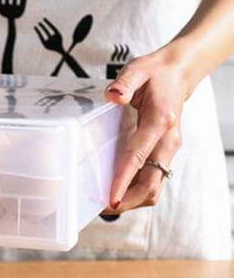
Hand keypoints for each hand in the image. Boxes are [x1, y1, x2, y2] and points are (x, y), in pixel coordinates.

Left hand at [102, 47, 191, 213]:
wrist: (177, 73)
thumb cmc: (154, 73)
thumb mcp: (136, 70)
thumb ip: (124, 83)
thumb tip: (114, 97)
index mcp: (160, 121)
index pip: (139, 157)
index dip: (123, 179)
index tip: (110, 197)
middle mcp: (168, 140)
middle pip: (152, 183)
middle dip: (128, 199)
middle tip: (101, 207)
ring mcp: (168, 148)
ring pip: (154, 185)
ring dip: (132, 198)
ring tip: (105, 203)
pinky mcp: (164, 151)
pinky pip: (153, 178)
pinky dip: (136, 189)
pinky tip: (116, 189)